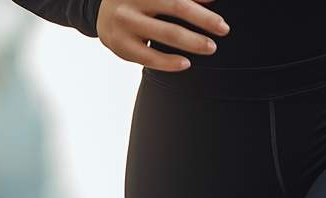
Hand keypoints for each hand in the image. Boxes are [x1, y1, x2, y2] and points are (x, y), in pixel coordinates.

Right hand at [97, 0, 228, 71]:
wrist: (103, 15)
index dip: (201, 3)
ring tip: (210, 47)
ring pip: (167, 33)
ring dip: (193, 41)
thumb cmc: (137, 2)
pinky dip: (171, 62)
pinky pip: (151, 57)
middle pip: (176, 6)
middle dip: (204, 20)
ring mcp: (125, 21)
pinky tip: (186, 63)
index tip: (220, 15)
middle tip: (223, 30)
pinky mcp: (122, 45)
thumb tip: (210, 0)